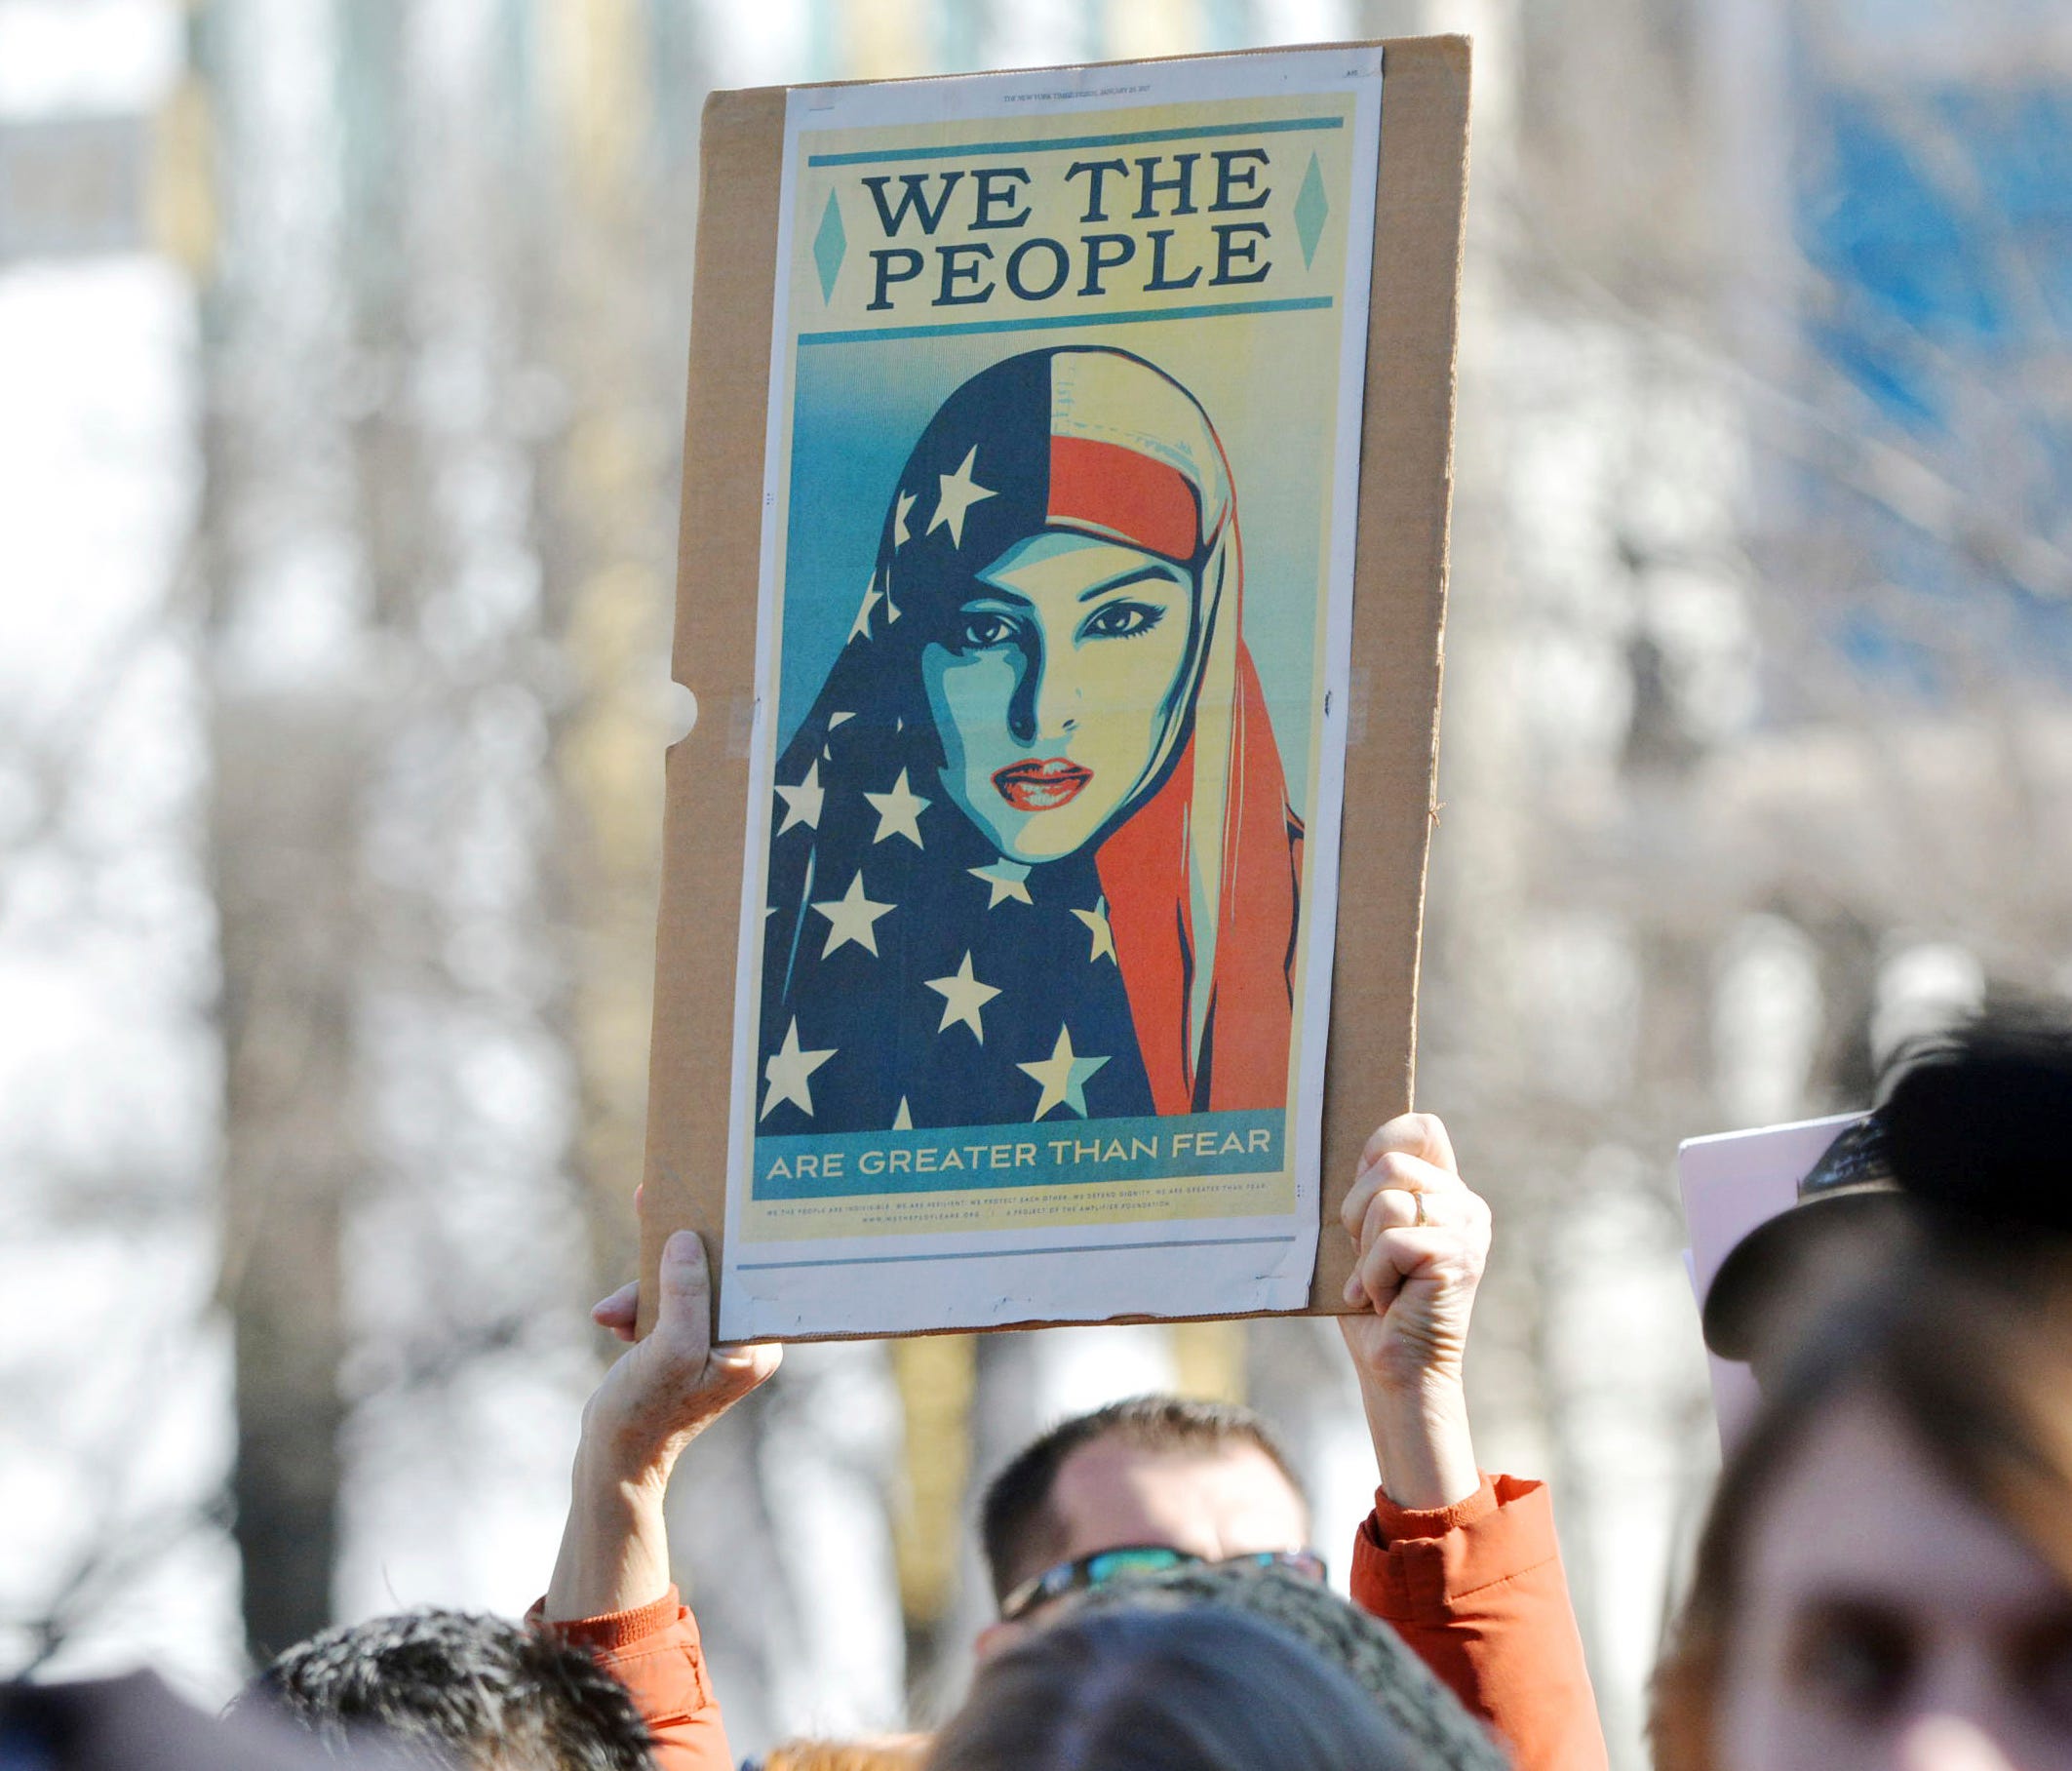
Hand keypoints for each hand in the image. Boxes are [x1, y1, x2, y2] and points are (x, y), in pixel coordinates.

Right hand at [544, 1230, 777, 1621]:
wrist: (611, 1459)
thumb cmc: (646, 1412)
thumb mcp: (671, 1349)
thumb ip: (685, 1293)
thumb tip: (686, 1239)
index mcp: (757, 1344)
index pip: (751, 1274)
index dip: (728, 1233)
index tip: (710, 1194)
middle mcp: (743, 1340)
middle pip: (715, 1272)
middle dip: (671, 1262)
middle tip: (652, 1207)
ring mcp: (711, 1341)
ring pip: (682, 1284)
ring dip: (643, 1291)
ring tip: (613, 1312)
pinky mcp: (681, 1342)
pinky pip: (663, 1302)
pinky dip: (635, 1306)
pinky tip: (613, 1319)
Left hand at [1335, 1113, 1488, 1509]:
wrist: (1397, 1370)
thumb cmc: (1375, 1304)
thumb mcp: (1367, 1235)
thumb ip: (1372, 1192)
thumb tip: (1354, 1150)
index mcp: (1445, 1191)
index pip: (1422, 1128)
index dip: (1383, 1142)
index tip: (1364, 1181)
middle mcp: (1465, 1204)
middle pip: (1390, 1165)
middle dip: (1357, 1212)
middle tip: (1367, 1257)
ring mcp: (1467, 1229)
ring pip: (1387, 1201)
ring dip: (1365, 1251)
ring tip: (1378, 1282)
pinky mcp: (1457, 1256)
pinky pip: (1392, 1242)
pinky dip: (1373, 1275)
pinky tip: (1387, 1300)